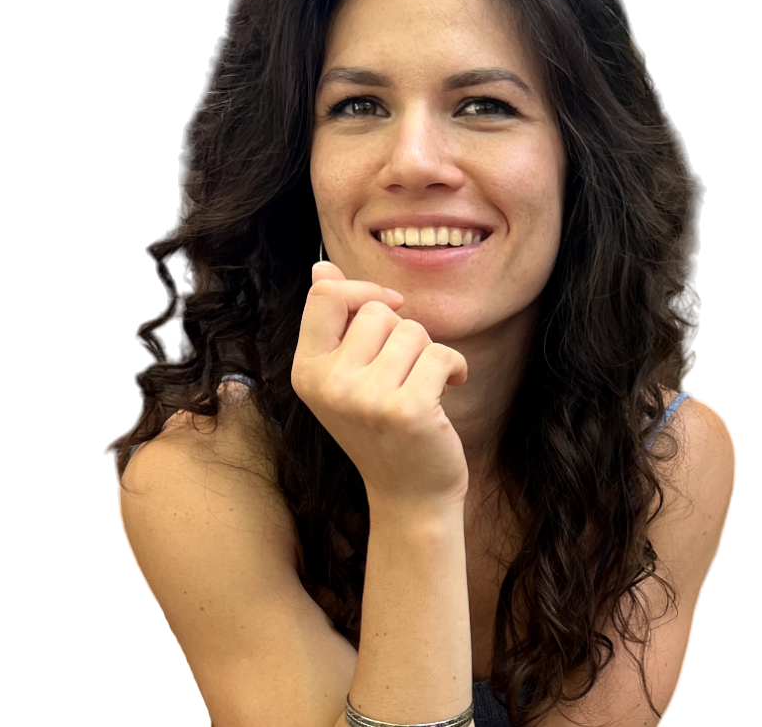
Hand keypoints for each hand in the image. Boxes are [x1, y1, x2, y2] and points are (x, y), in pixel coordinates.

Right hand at [290, 261, 469, 509]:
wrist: (410, 494)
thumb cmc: (382, 426)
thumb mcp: (346, 375)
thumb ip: (334, 321)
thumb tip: (322, 266)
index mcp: (306, 371)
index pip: (326, 295)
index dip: (363, 290)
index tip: (389, 308)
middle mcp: (328, 384)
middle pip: (378, 310)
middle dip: (402, 333)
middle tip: (403, 372)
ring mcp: (366, 398)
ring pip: (413, 330)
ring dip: (429, 353)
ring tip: (422, 385)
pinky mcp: (407, 409)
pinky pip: (442, 354)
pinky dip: (455, 367)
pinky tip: (449, 390)